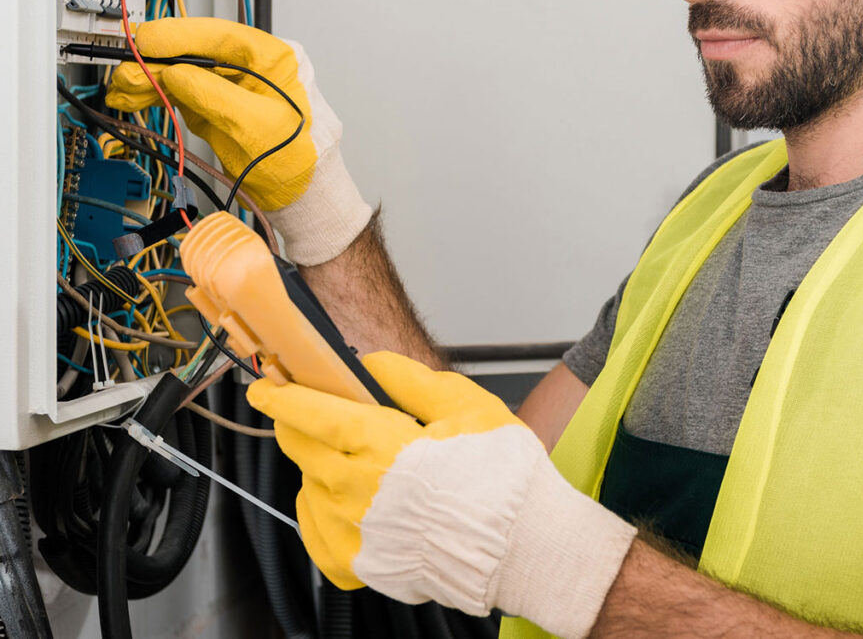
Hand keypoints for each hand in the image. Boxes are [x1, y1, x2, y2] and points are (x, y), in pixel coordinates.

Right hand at [105, 17, 371, 264]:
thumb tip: (176, 74)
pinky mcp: (219, 105)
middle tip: (125, 74)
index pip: (220, 35)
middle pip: (196, 53)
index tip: (145, 41)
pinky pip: (184, 92)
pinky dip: (158, 94)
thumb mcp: (257, 127)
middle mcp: (254, 65)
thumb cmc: (299, 161)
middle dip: (157, 63)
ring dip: (150, 79)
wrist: (302, 196)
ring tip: (123, 90)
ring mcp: (234, 85)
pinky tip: (137, 96)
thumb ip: (215, 96)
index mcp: (275, 58)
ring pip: (184, 72)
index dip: (178, 36)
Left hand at [247, 352, 636, 638]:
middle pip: (306, 449)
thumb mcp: (466, 405)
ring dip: (316, 466)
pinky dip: (318, 515)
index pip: (317, 415)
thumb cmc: (504, 477)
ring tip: (342, 455)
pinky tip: (336, 501)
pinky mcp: (367, 568)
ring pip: (312, 490)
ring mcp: (361, 535)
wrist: (527, 546)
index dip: (286, 398)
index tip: (266, 388)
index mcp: (384, 447)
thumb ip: (411, 380)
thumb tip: (373, 362)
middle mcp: (362, 492)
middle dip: (297, 426)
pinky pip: (320, 540)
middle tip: (302, 413)